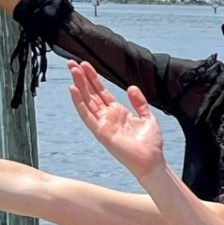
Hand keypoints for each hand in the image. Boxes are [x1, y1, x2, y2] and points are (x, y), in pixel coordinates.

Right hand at [66, 62, 166, 178]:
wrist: (152, 161)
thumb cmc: (150, 144)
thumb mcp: (147, 117)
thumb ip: (139, 102)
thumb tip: (131, 87)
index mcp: (118, 112)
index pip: (101, 91)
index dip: (93, 78)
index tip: (85, 64)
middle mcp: (107, 117)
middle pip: (91, 93)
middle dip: (82, 78)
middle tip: (71, 63)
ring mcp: (103, 124)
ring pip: (87, 101)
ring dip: (79, 85)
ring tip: (73, 70)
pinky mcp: (101, 132)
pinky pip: (87, 116)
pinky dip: (79, 103)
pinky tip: (73, 90)